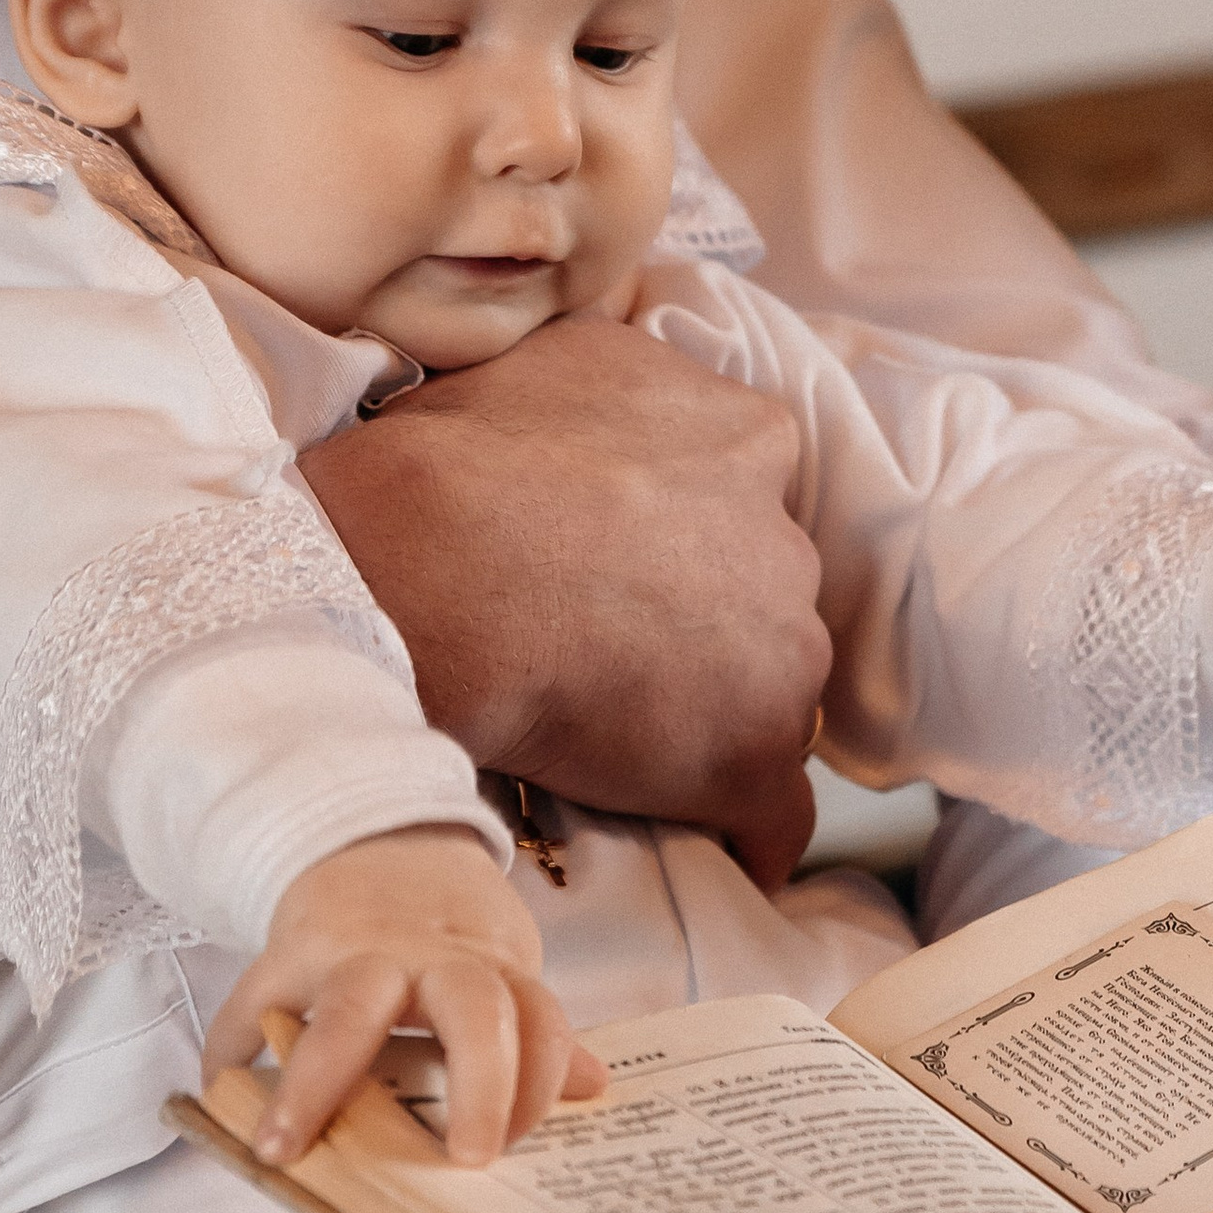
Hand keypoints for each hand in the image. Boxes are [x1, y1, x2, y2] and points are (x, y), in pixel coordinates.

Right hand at [200, 825, 603, 1167]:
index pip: (538, 1018)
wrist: (380, 839)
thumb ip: (535, 1028)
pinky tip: (218, 1097)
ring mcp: (355, 952)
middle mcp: (429, 958)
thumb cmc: (443, 932)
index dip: (541, 1079)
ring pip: (350, 1008)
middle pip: (471, 1006)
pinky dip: (231, 1052)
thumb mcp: (498, 968)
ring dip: (316, 1081)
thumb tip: (595, 1085)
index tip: (519, 1145)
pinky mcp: (287, 953)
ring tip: (282, 1145)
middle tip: (469, 1158)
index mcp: (488, 966)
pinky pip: (254, 1003)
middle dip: (479, 1080)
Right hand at [304, 316, 830, 891]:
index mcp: (744, 435)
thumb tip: (577, 419)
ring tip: (614, 744)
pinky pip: (774, 815)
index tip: (623, 564)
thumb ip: (609, 394)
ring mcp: (783, 654)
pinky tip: (706, 847)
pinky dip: (741, 832)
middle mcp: (783, 539)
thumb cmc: (452, 465)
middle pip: (760, 595)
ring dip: (708, 718)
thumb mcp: (554, 365)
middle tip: (606, 648)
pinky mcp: (754, 757)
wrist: (429, 568)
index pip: (739, 496)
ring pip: (767, 695)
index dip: (678, 537)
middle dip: (703, 620)